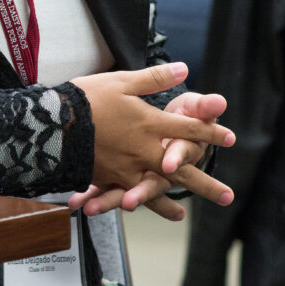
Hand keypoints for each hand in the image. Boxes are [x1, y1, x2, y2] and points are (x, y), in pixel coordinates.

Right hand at [71, 63, 234, 202]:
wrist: (54, 123)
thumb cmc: (89, 97)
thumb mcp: (122, 81)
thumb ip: (154, 78)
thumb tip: (184, 68)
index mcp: (149, 124)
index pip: (188, 129)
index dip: (211, 132)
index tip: (230, 139)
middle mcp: (143, 151)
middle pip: (181, 170)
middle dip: (206, 184)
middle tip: (228, 197)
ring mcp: (126, 169)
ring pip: (155, 190)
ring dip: (170, 204)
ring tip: (183, 216)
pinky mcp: (107, 178)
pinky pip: (126, 195)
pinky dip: (134, 203)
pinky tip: (136, 209)